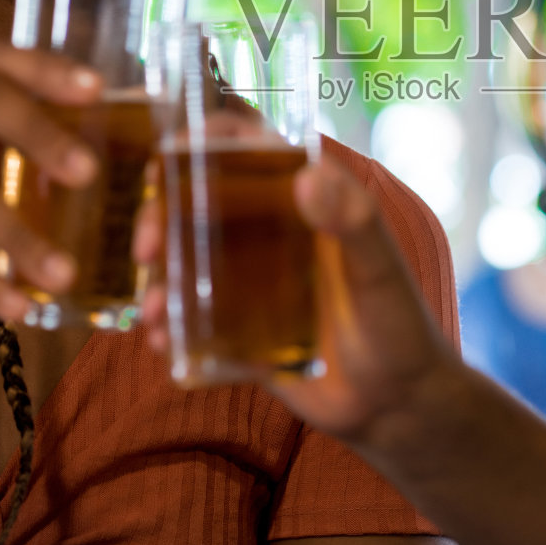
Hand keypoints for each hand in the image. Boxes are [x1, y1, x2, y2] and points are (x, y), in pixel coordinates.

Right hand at [132, 153, 457, 445]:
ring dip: (156, 276)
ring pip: (185, 260)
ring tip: (151, 311)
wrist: (396, 404)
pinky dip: (166, 323)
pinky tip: (158, 341)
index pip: (249, 148)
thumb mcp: (380, 271)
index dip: (205, 139)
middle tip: (145, 248)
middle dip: (159, 216)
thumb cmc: (400, 325)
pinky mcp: (238, 328)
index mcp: (303, 201)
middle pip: (198, 202)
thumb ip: (353, 223)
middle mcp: (270, 231)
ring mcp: (250, 280)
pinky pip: (190, 317)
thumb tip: (307, 174)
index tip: (168, 155)